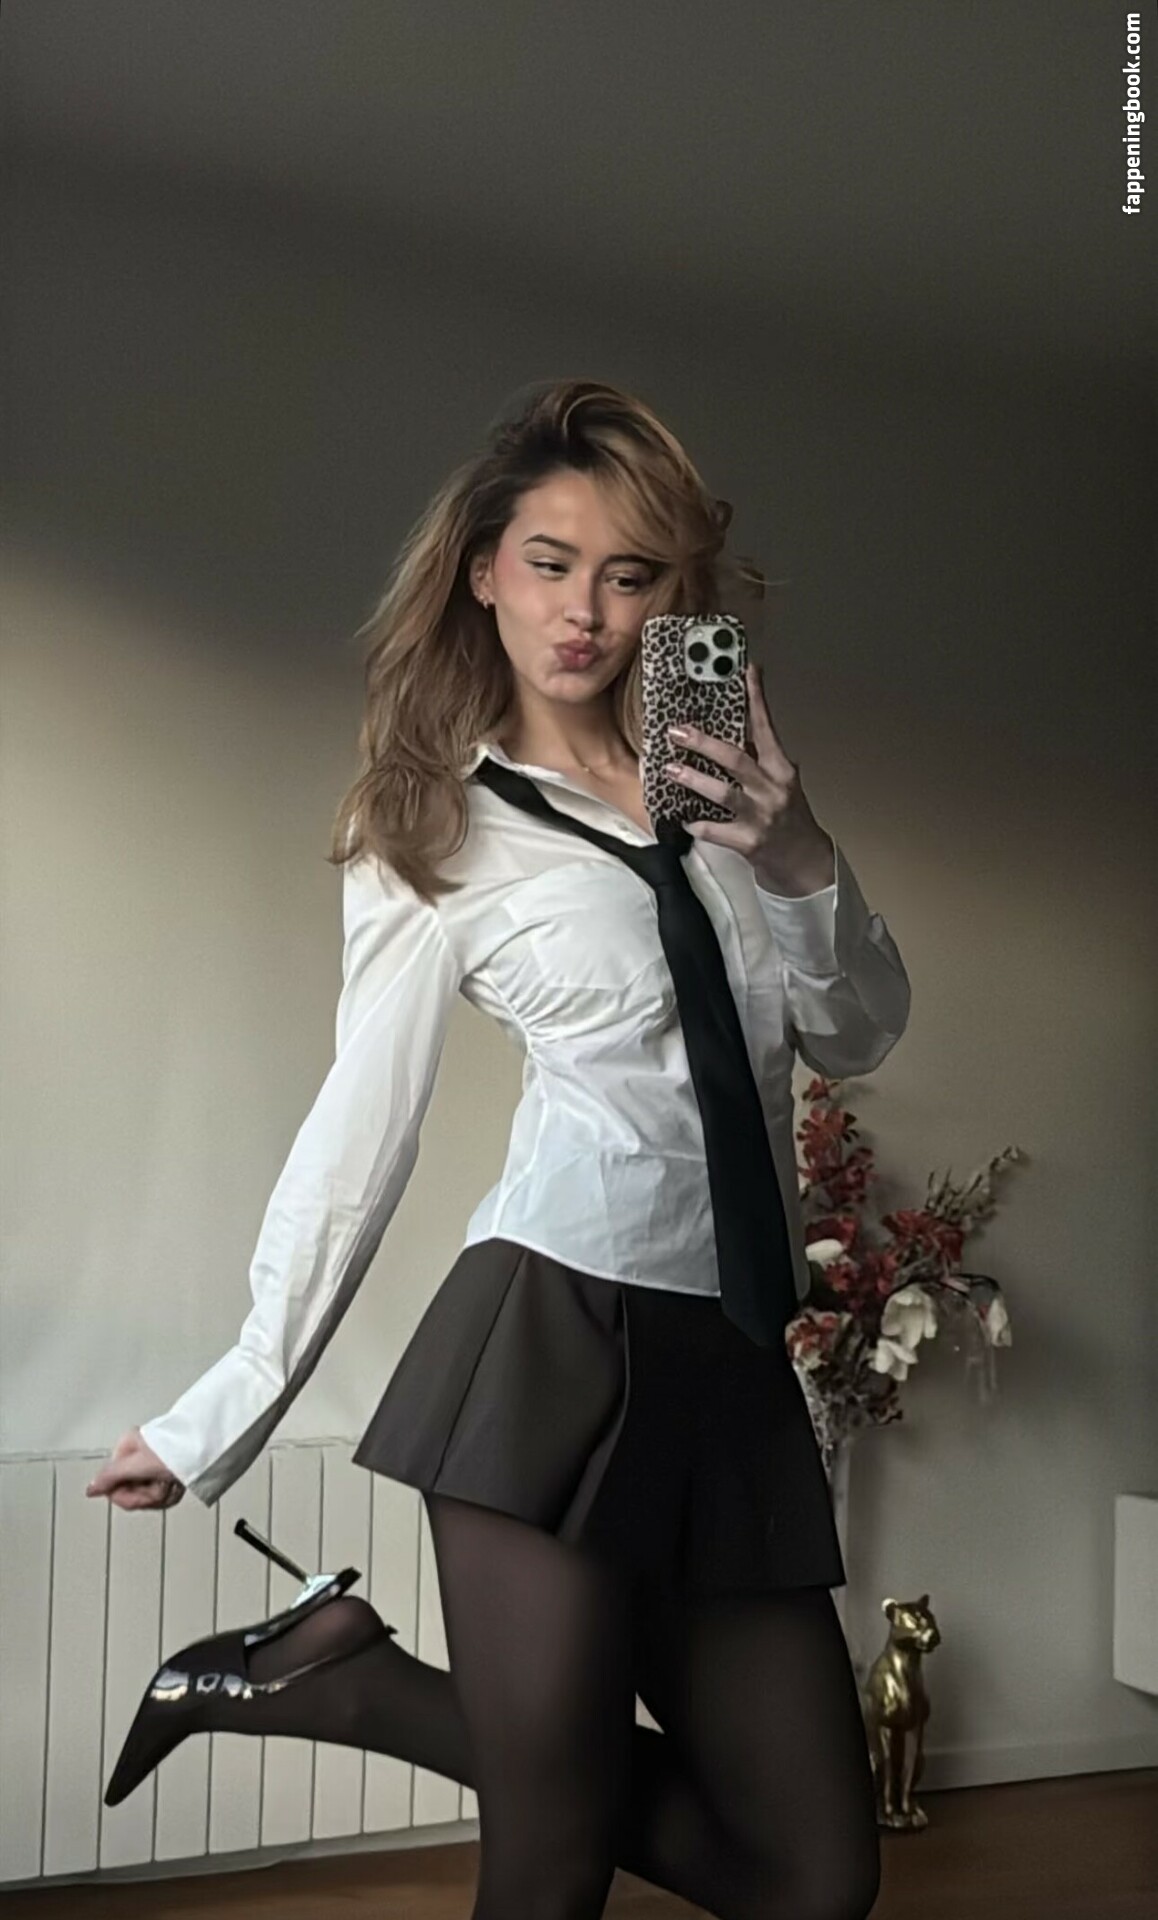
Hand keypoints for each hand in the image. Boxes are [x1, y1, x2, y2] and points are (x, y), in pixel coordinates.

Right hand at [86, 1428, 185, 1511]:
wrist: (204, 1448)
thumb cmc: (173, 1450)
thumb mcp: (137, 1464)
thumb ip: (110, 1477)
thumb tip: (90, 1488)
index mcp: (126, 1448)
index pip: (112, 1487)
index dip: (127, 1496)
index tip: (142, 1491)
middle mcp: (138, 1456)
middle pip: (131, 1494)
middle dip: (148, 1495)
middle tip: (160, 1484)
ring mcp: (152, 1466)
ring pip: (147, 1497)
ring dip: (161, 1494)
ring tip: (171, 1482)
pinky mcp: (167, 1474)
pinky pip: (162, 1496)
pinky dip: (171, 1494)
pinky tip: (178, 1484)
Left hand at [664, 663, 835, 893]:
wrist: (805, 864)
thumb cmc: (791, 820)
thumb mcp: (782, 785)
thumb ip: (761, 761)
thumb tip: (737, 730)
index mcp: (782, 771)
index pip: (766, 728)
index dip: (756, 699)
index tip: (747, 671)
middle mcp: (772, 790)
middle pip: (736, 759)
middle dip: (704, 743)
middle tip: (678, 732)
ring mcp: (761, 817)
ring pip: (723, 793)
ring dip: (694, 780)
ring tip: (671, 770)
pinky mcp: (749, 842)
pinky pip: (715, 830)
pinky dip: (697, 824)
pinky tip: (682, 819)